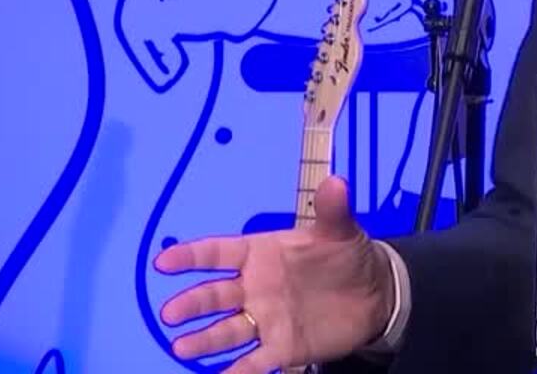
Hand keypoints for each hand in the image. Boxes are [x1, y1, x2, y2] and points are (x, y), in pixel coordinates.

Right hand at [153, 175, 393, 372]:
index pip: (219, 253)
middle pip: (215, 295)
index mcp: (260, 254)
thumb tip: (336, 182)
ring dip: (204, 339)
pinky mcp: (280, 348)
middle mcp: (253, 288)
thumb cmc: (345, 256)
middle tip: (170, 313)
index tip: (163, 262)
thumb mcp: (341, 231)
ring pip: (227, 330)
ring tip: (182, 347)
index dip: (192, 256)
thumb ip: (333, 211)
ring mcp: (264, 320)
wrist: (373, 294)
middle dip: (192, 303)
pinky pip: (253, 363)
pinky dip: (237, 373)